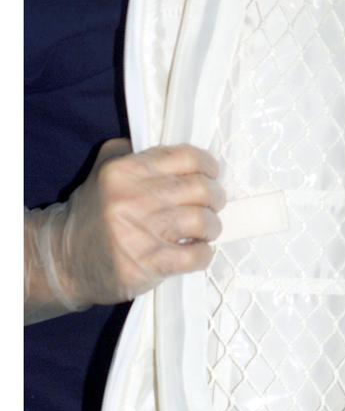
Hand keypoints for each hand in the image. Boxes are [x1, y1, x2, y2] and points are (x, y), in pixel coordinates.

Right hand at [25, 140, 224, 318]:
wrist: (64, 261)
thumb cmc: (93, 214)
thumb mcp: (102, 172)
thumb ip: (129, 151)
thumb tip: (169, 146)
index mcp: (125, 171)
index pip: (185, 157)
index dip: (207, 165)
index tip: (212, 174)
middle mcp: (132, 198)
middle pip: (199, 188)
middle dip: (215, 196)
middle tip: (213, 203)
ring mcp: (139, 233)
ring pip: (202, 221)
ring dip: (212, 226)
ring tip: (206, 229)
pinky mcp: (147, 264)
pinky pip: (194, 256)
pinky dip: (204, 254)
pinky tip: (197, 252)